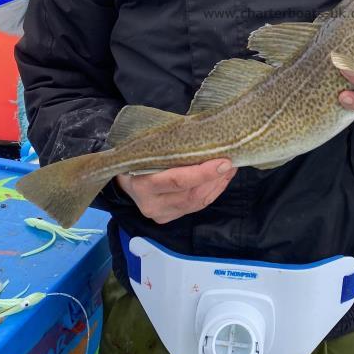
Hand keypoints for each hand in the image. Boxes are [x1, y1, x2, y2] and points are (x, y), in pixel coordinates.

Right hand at [116, 158, 236, 223]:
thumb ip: (174, 146)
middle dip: (215, 179)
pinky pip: (195, 207)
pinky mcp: (167, 218)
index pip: (178, 180)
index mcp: (142, 183)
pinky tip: (220, 179)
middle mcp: (150, 203)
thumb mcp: (150, 148)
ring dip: (217, 186)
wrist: (122, 176)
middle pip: (191, 195)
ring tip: (229, 169)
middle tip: (231, 163)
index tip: (224, 162)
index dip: (204, 172)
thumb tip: (206, 136)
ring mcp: (160, 214)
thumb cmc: (139, 155)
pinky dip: (211, 192)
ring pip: (197, 203)